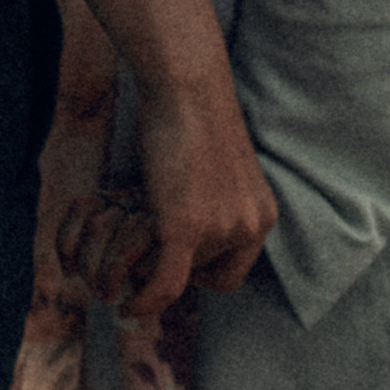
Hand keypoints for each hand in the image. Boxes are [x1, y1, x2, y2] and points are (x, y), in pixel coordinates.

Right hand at [125, 70, 275, 313]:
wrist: (185, 84)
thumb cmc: (193, 115)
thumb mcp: (220, 172)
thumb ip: (215, 209)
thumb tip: (188, 238)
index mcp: (262, 213)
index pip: (234, 272)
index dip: (203, 271)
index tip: (179, 257)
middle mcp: (249, 225)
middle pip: (206, 275)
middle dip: (178, 266)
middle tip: (154, 243)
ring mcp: (218, 228)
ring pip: (178, 271)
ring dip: (153, 259)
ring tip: (136, 231)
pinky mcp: (185, 226)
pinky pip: (165, 283)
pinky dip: (145, 301)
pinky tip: (127, 306)